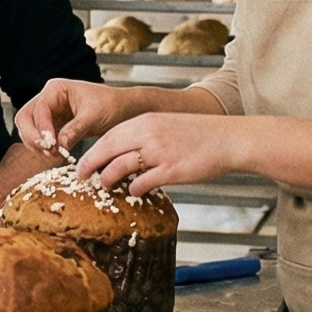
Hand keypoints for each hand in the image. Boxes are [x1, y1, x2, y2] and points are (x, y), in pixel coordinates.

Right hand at [15, 78, 137, 157]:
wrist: (123, 111)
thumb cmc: (111, 105)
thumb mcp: (94, 116)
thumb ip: (75, 129)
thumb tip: (59, 144)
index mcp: (56, 89)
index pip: (39, 108)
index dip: (41, 127)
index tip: (50, 143)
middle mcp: (48, 100)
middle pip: (25, 118)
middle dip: (31, 136)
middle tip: (45, 151)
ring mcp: (49, 114)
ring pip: (29, 130)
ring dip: (36, 144)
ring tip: (53, 155)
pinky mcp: (54, 127)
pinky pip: (40, 138)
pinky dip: (44, 148)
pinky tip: (56, 155)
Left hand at [73, 112, 240, 196]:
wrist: (230, 139)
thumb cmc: (201, 135)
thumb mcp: (167, 126)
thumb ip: (145, 136)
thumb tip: (125, 153)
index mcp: (147, 121)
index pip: (110, 135)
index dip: (93, 150)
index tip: (83, 161)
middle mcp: (149, 134)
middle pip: (108, 149)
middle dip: (90, 164)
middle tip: (81, 176)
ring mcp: (160, 152)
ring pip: (120, 166)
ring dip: (108, 178)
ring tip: (104, 185)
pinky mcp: (172, 170)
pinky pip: (143, 182)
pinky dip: (134, 188)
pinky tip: (134, 191)